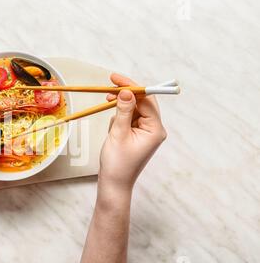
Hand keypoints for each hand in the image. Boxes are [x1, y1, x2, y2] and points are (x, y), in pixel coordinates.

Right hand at [99, 73, 166, 190]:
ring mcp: (146, 132)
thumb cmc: (117, 163)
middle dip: (126, 95)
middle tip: (109, 87)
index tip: (116, 78)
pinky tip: (112, 127)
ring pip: (134, 110)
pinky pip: (129, 119)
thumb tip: (127, 91)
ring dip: (121, 107)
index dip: (132, 86)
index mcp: (155, 129)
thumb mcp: (118, 133)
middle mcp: (154, 129)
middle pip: (142, 102)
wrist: (114, 184)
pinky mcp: (137, 136)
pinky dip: (120, 118)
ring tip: (107, 108)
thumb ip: (124, 110)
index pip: (146, 100)